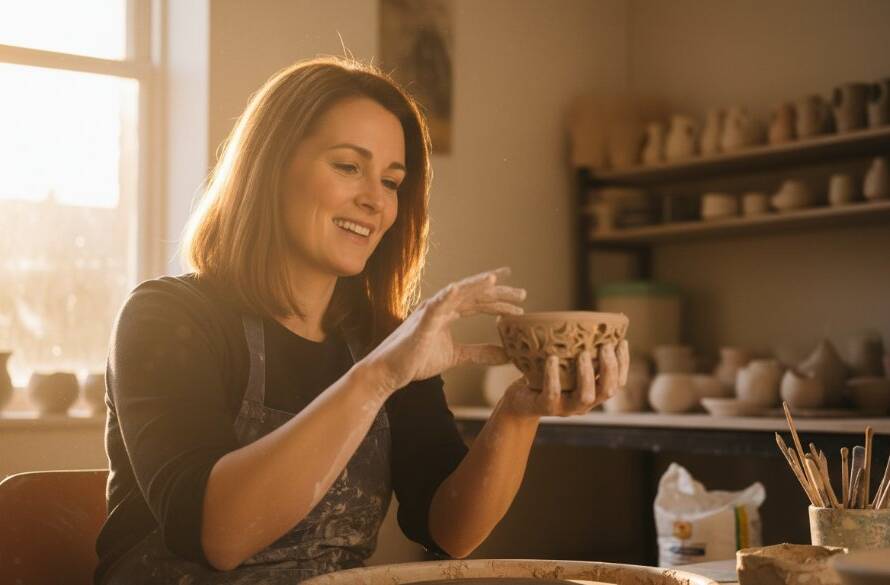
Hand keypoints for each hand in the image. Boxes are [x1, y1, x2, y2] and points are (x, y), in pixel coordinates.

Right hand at [362, 267, 526, 397]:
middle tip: (522, 294)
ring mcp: (430, 311)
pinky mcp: (421, 321)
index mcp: (448, 313)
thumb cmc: (416, 361)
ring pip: (458, 293)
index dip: (498, 298)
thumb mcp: (455, 357)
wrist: (389, 372)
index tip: (519, 297)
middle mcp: (441, 306)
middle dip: (498, 292)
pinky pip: (436, 304)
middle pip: (474, 295)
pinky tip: (461, 287)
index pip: (478, 302)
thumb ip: (478, 353)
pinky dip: (448, 294)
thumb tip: (505, 355)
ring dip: (478, 286)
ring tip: (498, 280)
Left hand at [500, 340, 629, 418]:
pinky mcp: (546, 407)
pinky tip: (552, 359)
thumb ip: (577, 351)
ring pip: (585, 397)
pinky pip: (552, 394)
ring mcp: (565, 408)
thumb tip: (589, 319)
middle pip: (607, 391)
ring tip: (584, 354)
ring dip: (587, 375)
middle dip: (609, 368)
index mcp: (593, 391)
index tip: (622, 342)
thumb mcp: (564, 365)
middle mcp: (583, 403)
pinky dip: (553, 376)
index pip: (617, 382)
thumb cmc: (544, 377)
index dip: (623, 363)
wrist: (520, 400)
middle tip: (605, 346)